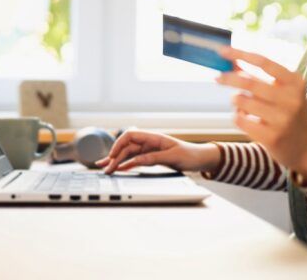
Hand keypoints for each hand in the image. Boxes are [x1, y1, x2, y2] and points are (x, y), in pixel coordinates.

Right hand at [95, 129, 220, 174]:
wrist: (200, 159)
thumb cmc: (190, 155)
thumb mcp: (172, 157)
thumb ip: (154, 158)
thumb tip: (136, 160)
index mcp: (154, 137)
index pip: (130, 136)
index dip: (119, 144)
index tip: (113, 156)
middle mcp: (149, 142)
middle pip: (127, 147)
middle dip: (115, 157)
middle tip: (106, 169)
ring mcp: (150, 150)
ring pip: (129, 154)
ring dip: (117, 161)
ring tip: (106, 169)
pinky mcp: (152, 158)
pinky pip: (135, 160)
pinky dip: (125, 165)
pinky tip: (118, 169)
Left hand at [215, 46, 306, 177]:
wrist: (306, 147)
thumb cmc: (289, 112)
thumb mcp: (284, 91)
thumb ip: (261, 78)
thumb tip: (233, 63)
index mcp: (295, 82)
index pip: (264, 62)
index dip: (240, 54)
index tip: (222, 50)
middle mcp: (291, 99)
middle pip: (249, 82)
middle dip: (229, 78)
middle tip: (217, 77)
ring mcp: (283, 119)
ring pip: (242, 102)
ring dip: (236, 101)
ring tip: (242, 105)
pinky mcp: (272, 137)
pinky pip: (240, 120)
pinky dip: (237, 117)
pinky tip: (246, 119)